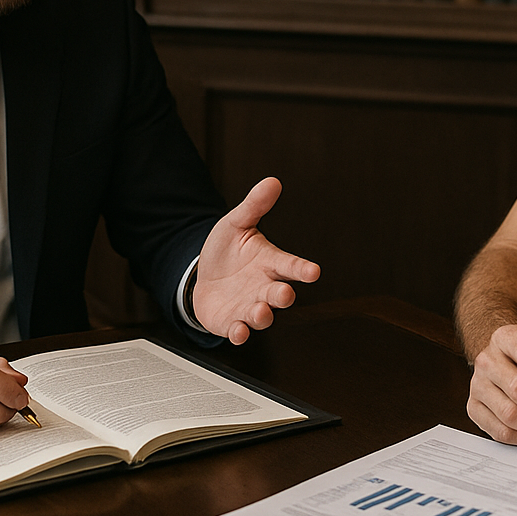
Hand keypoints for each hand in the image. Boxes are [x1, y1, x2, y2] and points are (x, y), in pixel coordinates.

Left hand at [191, 176, 320, 343]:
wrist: (203, 277)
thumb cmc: (227, 252)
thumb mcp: (236, 224)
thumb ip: (254, 206)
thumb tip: (271, 182)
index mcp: (269, 264)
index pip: (290, 265)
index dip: (302, 269)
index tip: (313, 271)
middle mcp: (264, 288)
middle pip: (279, 294)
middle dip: (283, 296)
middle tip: (285, 294)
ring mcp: (249, 307)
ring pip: (262, 316)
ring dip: (262, 315)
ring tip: (260, 311)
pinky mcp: (233, 323)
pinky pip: (239, 331)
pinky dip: (240, 333)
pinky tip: (238, 331)